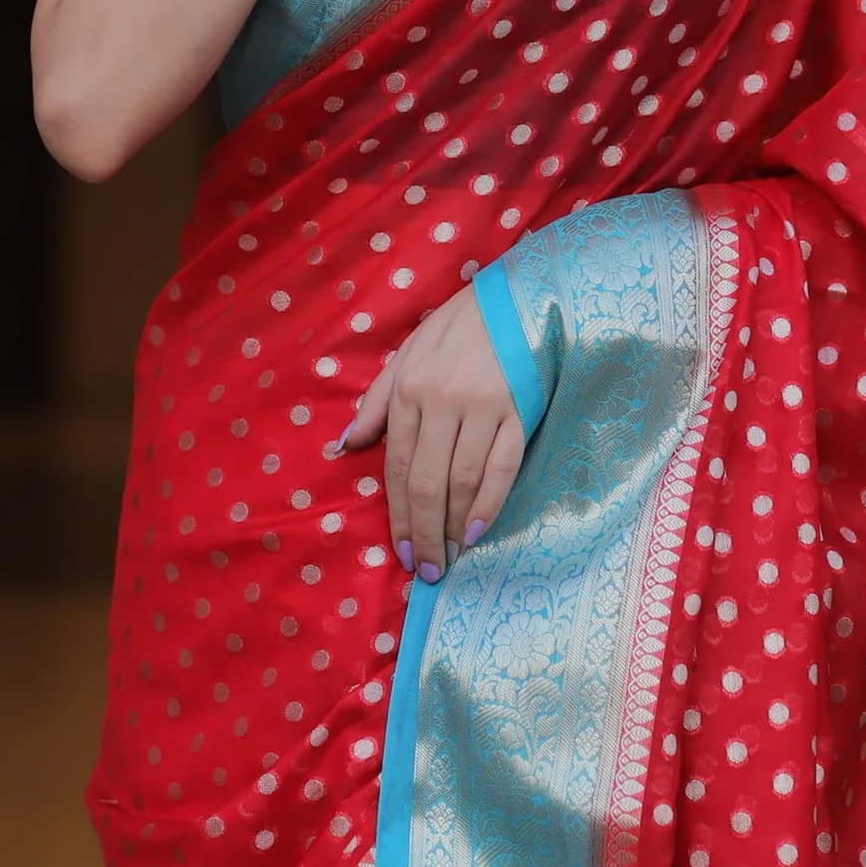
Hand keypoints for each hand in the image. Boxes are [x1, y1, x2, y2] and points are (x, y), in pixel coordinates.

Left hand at [334, 283, 524, 582]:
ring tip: (450, 558)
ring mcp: (482, 407)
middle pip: (427, 483)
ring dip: (453, 527)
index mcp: (410, 388)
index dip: (397, 515)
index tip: (401, 551)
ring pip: (461, 481)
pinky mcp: (518, 411)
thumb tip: (345, 445)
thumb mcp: (409, 351)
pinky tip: (478, 531)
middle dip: (423, 533)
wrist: (520, 295)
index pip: (397, 466)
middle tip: (426, 571)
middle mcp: (442, 401)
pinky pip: (501, 467)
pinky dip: (488, 503)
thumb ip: (378, 399)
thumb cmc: (462, 324)